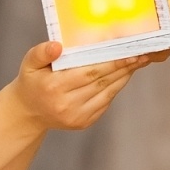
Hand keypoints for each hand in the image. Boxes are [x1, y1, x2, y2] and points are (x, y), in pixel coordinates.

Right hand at [10, 41, 149, 131]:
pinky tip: (123, 75)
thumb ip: (41, 52)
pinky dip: (115, 87)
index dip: (111, 62)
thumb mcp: (29, 63)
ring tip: (137, 61)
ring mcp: (76, 116)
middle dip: (123, 67)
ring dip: (123, 77)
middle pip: (102, 82)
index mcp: (53, 87)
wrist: (28, 112)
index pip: (89, 72)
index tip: (129, 52)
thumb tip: (57, 46)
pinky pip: (105, 102)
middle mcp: (65, 104)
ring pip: (107, 93)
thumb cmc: (32, 81)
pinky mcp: (83, 122)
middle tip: (141, 53)